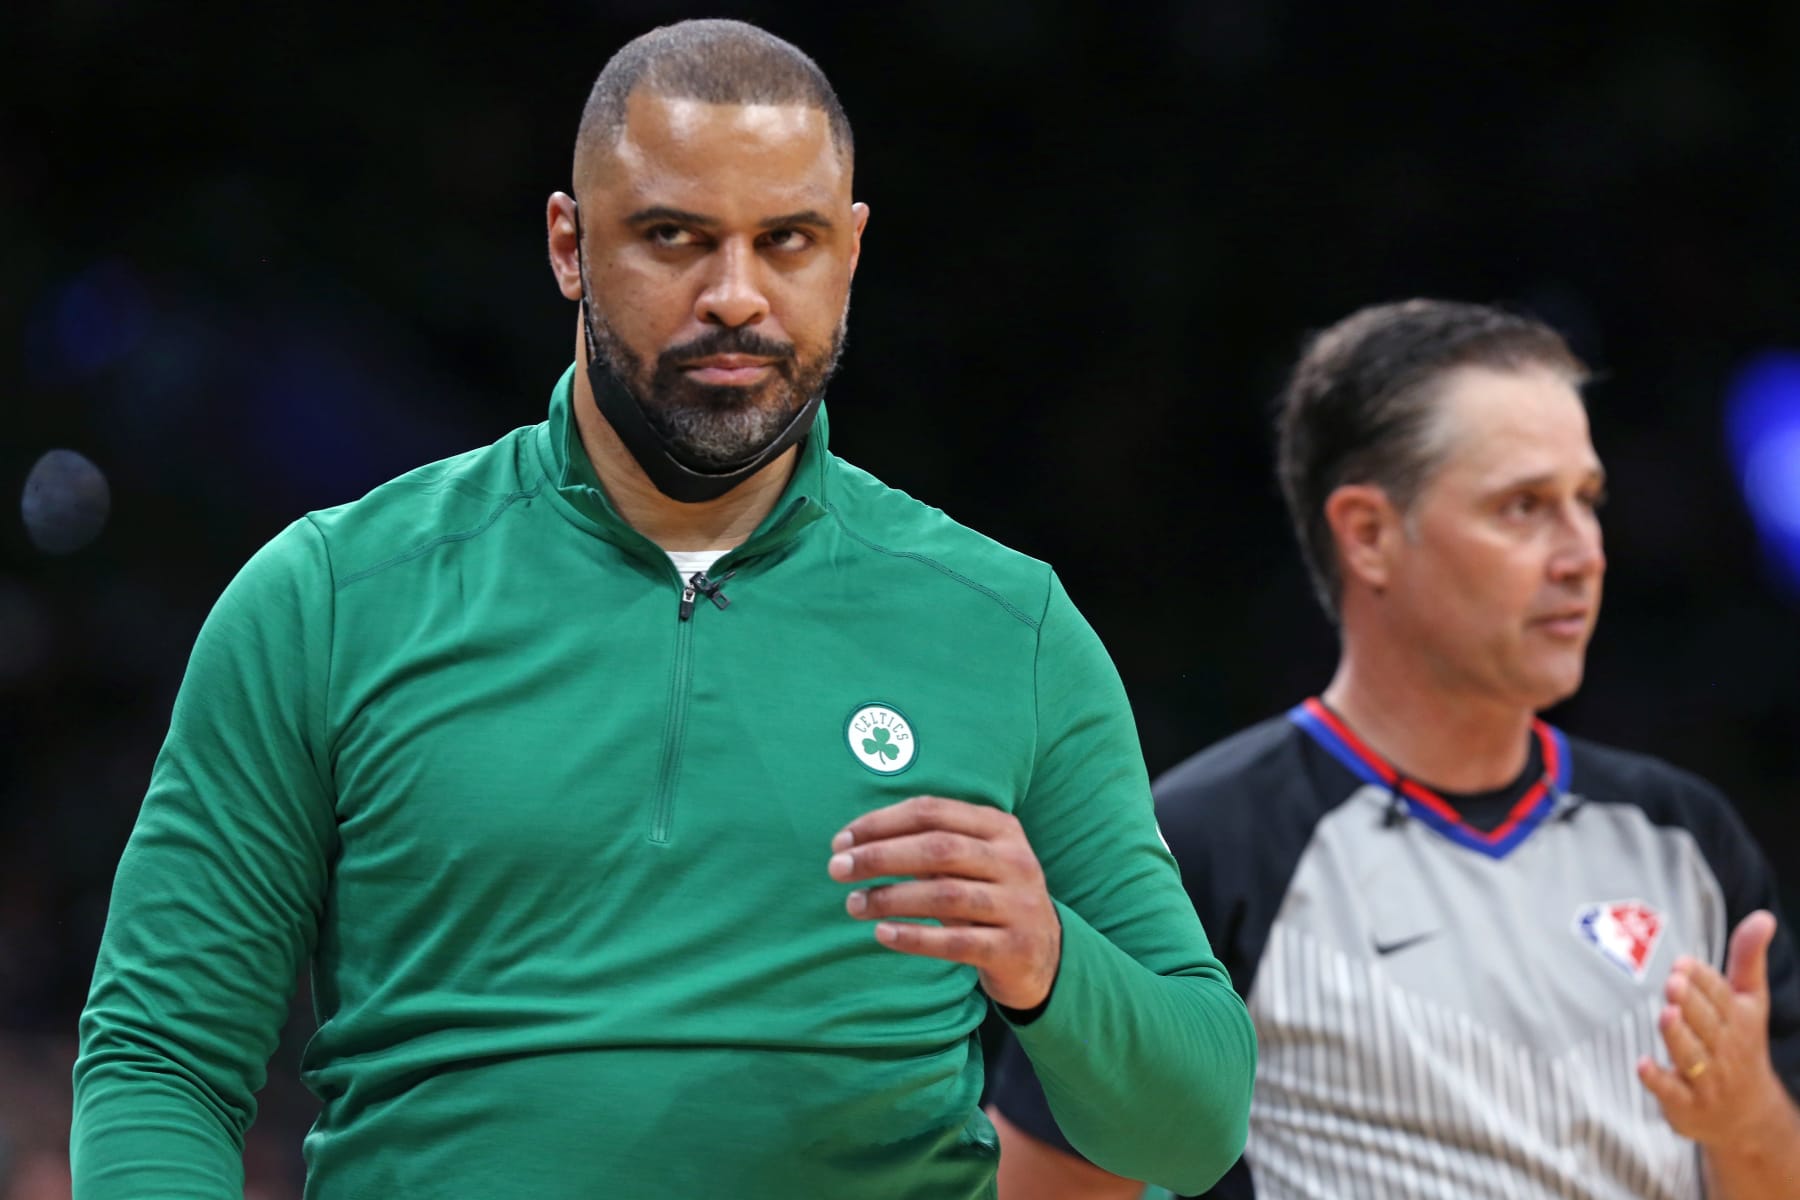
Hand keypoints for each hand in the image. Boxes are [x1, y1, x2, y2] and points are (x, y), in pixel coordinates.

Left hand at [828, 795, 1061, 1010]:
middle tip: (837, 869)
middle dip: (881, 856)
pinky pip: (956, 942)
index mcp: (1001, 828)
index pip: (932, 812)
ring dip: (891, 898)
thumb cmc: (990, 898)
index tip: (841, 841)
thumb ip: (927, 845)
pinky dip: (915, 937)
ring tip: (853, 904)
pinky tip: (882, 934)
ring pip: (946, 895)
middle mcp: (1014, 861)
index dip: (882, 822)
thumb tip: (855, 845)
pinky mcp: (1013, 948)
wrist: (1046, 956)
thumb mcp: (973, 862)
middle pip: (938, 849)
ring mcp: (1018, 905)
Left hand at [1637, 910, 1788, 1145]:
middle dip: (1690, 1002)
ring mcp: (1707, 1079)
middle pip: (1707, 1024)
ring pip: (1691, 1055)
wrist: (1748, 1116)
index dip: (1701, 981)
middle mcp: (1726, 1049)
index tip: (1683, 963)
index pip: (1721, 997)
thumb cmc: (1740, 1042)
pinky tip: (1643, 1064)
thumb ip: (1748, 959)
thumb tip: (1764, 916)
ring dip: (1678, 1035)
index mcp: (1741, 1021)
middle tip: (1673, 982)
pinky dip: (1658, 1079)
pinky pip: (1672, 1092)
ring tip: (1666, 1014)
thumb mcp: (1750, 1002)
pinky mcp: (1686, 1104)